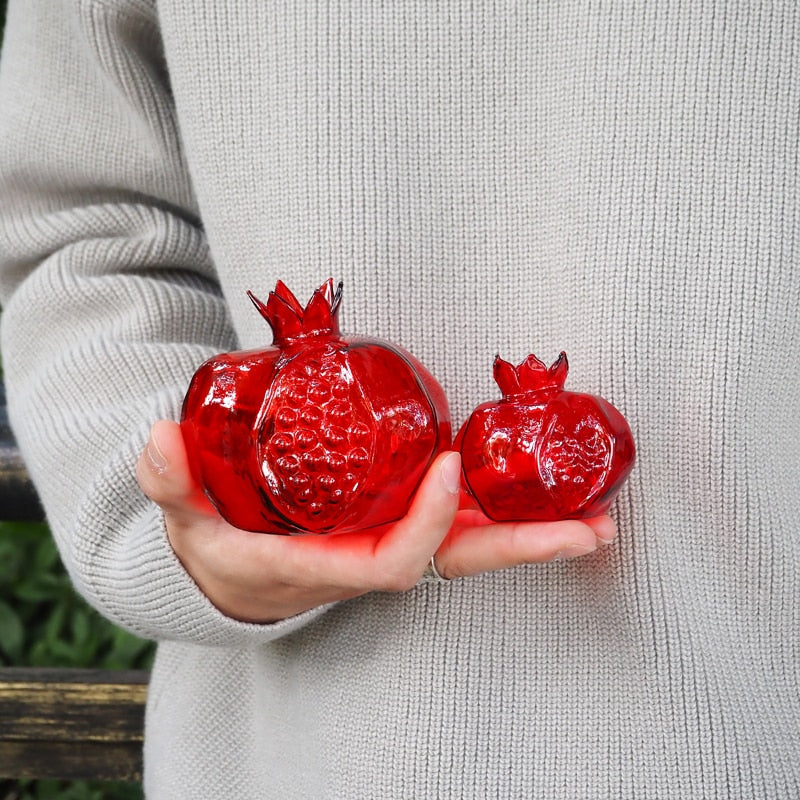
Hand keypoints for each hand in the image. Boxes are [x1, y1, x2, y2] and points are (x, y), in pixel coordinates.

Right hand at [136, 421, 615, 622]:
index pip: (395, 561)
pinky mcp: (401, 522)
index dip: (428, 523)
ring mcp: (396, 540)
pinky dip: (508, 510)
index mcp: (330, 566)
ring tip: (597, 514)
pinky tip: (547, 491)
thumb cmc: (219, 546)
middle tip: (591, 528)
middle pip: (461, 561)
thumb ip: (171, 481)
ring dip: (536, 529)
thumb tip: (156, 436)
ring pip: (474, 543)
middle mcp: (377, 558)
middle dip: (525, 547)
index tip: (450, 468)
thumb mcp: (187, 517)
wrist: (237, 570)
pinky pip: (464, 521)